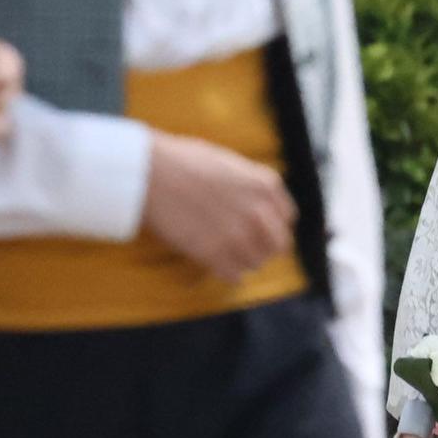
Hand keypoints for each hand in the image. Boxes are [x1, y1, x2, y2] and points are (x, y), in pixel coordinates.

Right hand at [141, 131, 295, 280]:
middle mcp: (259, 211)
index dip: (274, 226)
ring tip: (227, 255)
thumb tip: (257, 201)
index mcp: (265, 185)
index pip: (287, 219)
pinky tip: (215, 265)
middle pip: (278, 245)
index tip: (261, 230)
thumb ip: (251, 184)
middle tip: (247, 248)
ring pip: (256, 263)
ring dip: (244, 261)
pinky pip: (234, 275)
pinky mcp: (214, 254)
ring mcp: (239, 234)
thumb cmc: (183, 161)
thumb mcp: (231, 163)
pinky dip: (227, 273)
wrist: (150, 172)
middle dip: (264, 247)